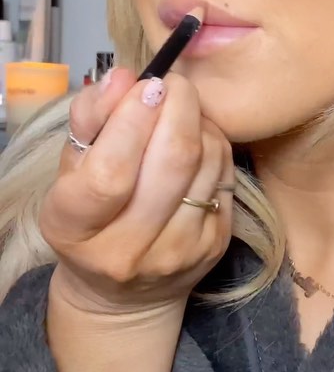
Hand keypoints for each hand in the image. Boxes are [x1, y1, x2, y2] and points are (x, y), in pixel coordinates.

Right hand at [39, 70, 233, 316]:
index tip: (145, 85)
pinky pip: (225, 175)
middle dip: (178, 106)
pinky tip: (197, 140)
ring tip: (180, 110)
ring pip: (206, 162)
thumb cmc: (91, 216)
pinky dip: (214, 144)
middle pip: (172, 161)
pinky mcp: (215, 246)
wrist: (123, 294)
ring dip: (198, 121)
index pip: (110, 173)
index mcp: (75, 229)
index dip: (132, 121)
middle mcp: (127, 250)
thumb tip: (122, 77)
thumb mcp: (71, 170)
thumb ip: (89, 119)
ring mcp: (178, 252)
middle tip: (171, 83)